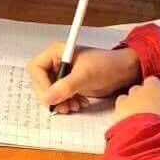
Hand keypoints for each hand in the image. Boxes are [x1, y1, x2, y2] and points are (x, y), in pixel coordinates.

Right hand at [27, 43, 141, 113]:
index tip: (51, 96)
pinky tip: (78, 104)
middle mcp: (56, 62)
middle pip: (40, 82)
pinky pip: (59, 96)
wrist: (123, 72)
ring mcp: (62, 74)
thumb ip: (65, 87)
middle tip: (62, 106)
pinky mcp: (68, 84)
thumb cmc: (106, 65)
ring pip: (49, 92)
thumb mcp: (85, 76)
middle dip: (51, 96)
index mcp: (56, 52)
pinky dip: (66, 103)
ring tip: (73, 107)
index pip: (36, 68)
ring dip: (59, 102)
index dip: (41, 83)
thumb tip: (47, 99)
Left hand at [114, 76, 159, 129]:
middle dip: (152, 92)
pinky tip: (128, 119)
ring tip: (140, 116)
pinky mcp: (122, 102)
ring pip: (136, 90)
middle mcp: (154, 86)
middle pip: (152, 82)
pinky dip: (125, 108)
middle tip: (154, 107)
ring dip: (137, 99)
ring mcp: (136, 92)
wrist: (153, 139)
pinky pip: (123, 101)